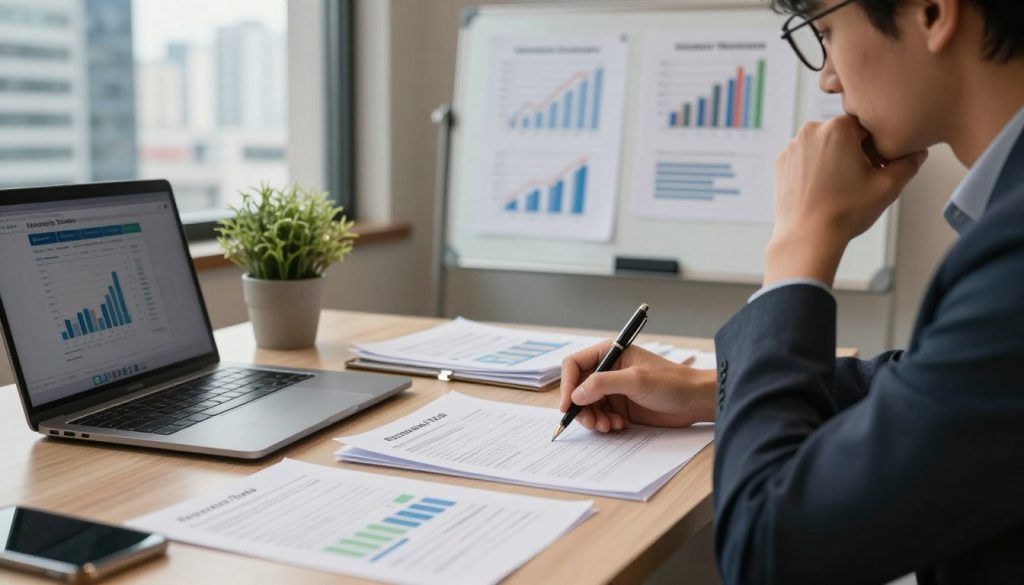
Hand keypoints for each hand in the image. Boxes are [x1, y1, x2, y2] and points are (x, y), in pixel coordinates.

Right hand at [558, 341, 716, 432]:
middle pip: (577, 388)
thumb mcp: (635, 380)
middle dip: (580, 407)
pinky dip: (604, 423)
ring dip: (593, 418)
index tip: (568, 404)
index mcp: (609, 354)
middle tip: (591, 423)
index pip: (574, 365)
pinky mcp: (620, 406)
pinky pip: (601, 416)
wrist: (695, 401)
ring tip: (608, 426)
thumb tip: (576, 394)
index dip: (566, 384)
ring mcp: (614, 390)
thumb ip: (602, 384)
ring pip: (587, 405)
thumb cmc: (671, 382)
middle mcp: (608, 371)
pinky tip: (619, 425)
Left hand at [766, 116, 927, 285]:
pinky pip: (806, 157)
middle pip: (844, 134)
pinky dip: (816, 168)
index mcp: (838, 127)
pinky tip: (824, 189)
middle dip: (856, 151)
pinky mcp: (781, 162)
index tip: (878, 167)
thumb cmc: (846, 211)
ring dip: (835, 159)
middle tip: (862, 179)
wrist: (807, 237)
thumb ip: (908, 163)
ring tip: (842, 186)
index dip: (877, 147)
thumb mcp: (888, 186)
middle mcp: (811, 129)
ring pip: (824, 145)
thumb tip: (919, 151)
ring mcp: (793, 146)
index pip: (868, 127)